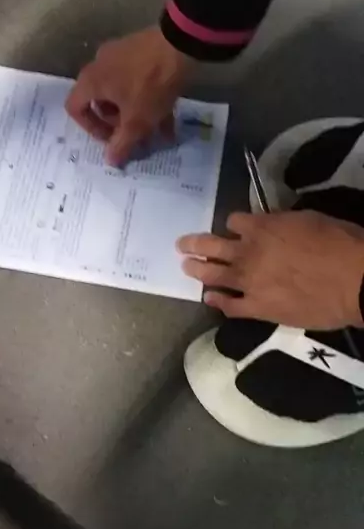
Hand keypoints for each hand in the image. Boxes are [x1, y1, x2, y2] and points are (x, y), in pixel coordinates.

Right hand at [65, 26, 193, 165]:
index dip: (90, 129)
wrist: (180, 44)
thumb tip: (110, 162)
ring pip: (122, 93)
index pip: (74, 108)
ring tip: (157, 132)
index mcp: (91, 81)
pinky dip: (148, 100)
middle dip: (118, 123)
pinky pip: (137, 81)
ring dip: (136, 115)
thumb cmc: (150, 86)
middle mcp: (100, 65)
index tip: (110, 138)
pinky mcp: (140, 50)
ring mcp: (120, 55)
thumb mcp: (137, 122)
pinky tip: (170, 118)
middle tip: (135, 135)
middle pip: (100, 101)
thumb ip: (121, 144)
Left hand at [178, 211, 363, 329]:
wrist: (354, 282)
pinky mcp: (257, 309)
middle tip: (181, 244)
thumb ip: (283, 224)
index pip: (233, 222)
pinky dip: (218, 301)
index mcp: (261, 228)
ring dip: (198, 270)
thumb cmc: (339, 244)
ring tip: (186, 267)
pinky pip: (230, 306)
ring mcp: (249, 283)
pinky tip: (210, 298)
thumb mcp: (308, 220)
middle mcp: (247, 254)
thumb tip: (273, 228)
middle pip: (211, 246)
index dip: (233, 224)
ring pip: (213, 275)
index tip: (234, 228)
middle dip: (194, 243)